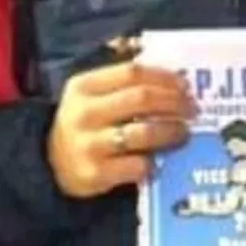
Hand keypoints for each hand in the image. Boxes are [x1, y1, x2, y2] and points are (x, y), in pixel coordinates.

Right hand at [48, 59, 193, 199]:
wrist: (52, 164)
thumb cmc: (85, 125)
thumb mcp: (91, 95)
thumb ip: (123, 82)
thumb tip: (173, 77)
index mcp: (84, 86)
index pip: (132, 73)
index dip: (165, 77)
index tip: (186, 85)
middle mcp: (85, 113)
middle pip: (142, 99)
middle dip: (175, 103)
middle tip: (193, 110)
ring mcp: (89, 144)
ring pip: (144, 133)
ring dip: (172, 132)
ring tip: (184, 134)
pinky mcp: (96, 173)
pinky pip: (138, 166)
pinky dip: (155, 163)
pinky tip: (160, 162)